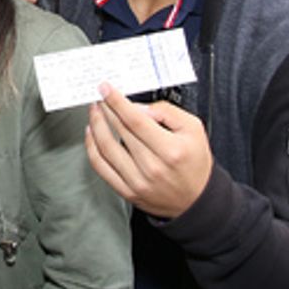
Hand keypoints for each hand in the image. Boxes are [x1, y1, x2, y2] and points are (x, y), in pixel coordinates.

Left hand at [86, 83, 212, 218]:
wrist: (196, 200)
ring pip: (106, 148)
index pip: (135, 120)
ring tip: (94, 112)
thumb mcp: (193, 129)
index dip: (117, 102)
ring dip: (96, 125)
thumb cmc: (194, 163)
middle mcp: (153, 167)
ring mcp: (138, 182)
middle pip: (120, 131)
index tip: (106, 89)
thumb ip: (168, 112)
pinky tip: (91, 134)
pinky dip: (92, 148)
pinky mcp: (127, 192)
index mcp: (170, 150)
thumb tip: (139, 107)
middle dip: (106, 109)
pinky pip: (102, 167)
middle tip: (100, 96)